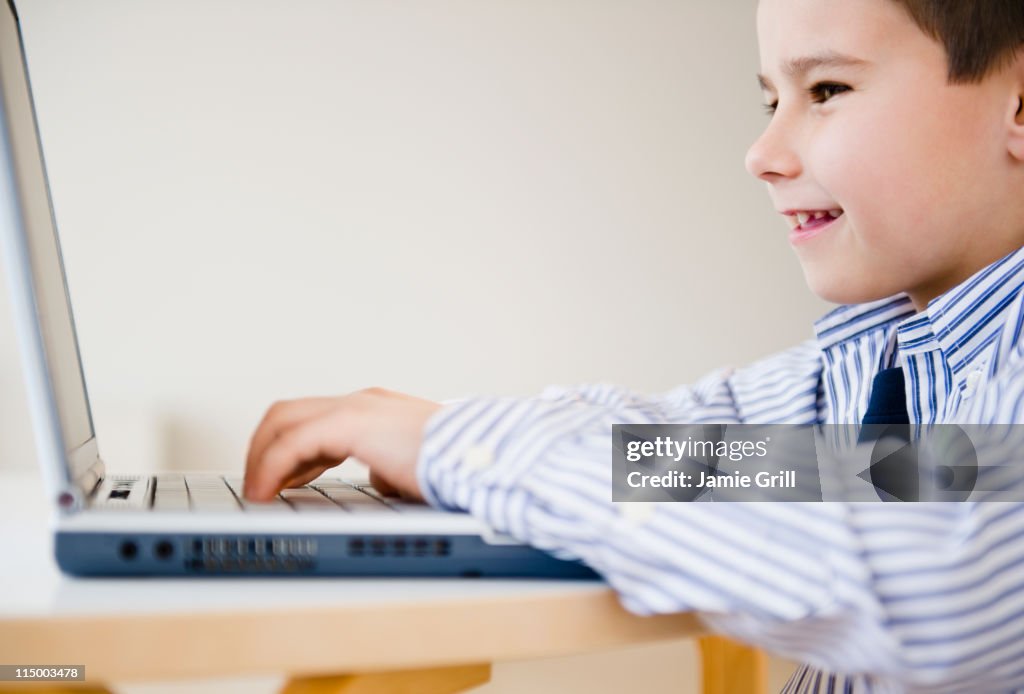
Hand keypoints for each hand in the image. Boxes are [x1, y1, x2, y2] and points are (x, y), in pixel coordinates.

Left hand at [242, 387, 442, 502]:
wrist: (482, 459)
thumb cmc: (460, 467)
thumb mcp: (414, 467)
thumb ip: (390, 468)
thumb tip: (378, 482)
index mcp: (377, 411)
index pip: (316, 420)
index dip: (290, 453)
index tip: (284, 482)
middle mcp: (362, 402)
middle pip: (289, 413)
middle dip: (264, 449)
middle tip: (260, 485)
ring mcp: (356, 407)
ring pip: (282, 420)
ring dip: (260, 457)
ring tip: (256, 492)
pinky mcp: (351, 422)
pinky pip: (290, 443)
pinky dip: (269, 468)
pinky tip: (265, 493)